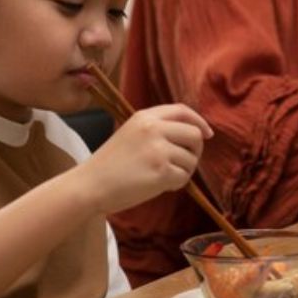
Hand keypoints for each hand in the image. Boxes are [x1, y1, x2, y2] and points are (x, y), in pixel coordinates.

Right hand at [84, 104, 212, 213]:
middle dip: (194, 151)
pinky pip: (184, 177)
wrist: (90, 184)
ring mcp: (158, 149)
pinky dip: (176, 184)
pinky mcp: (160, 171)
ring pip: (191, 159)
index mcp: (145, 117)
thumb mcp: (131, 133)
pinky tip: (160, 185)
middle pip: (195, 135)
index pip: (182, 111)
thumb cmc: (110, 164)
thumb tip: (193, 135)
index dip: (199, 122)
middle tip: (182, 164)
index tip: (207, 134)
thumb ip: (157, 129)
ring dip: (183, 171)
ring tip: (163, 176)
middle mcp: (153, 129)